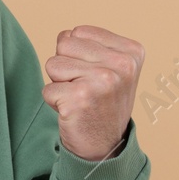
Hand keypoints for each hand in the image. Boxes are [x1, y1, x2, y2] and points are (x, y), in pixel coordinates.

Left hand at [41, 25, 144, 161]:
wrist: (105, 147)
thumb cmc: (102, 102)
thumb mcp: (110, 67)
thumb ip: (89, 44)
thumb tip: (64, 35)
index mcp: (131, 51)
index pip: (78, 32)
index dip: (77, 55)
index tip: (95, 76)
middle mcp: (122, 64)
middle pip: (64, 44)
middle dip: (66, 67)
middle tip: (85, 89)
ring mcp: (103, 81)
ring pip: (52, 64)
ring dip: (59, 84)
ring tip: (79, 98)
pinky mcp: (81, 98)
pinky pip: (47, 89)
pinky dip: (54, 102)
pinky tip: (73, 112)